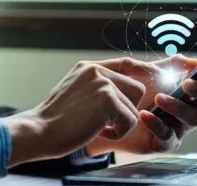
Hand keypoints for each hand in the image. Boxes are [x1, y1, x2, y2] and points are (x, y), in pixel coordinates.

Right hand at [3, 58, 157, 166]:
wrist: (39, 131)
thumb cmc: (58, 118)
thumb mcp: (77, 91)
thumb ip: (99, 85)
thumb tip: (127, 89)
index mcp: (90, 67)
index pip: (126, 63)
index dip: (144, 69)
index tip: (158, 73)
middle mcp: (97, 70)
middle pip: (137, 89)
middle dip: (128, 109)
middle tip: (108, 120)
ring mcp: (102, 83)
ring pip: (134, 107)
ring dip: (121, 123)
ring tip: (99, 127)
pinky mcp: (107, 99)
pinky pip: (130, 120)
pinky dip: (119, 132)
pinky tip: (99, 132)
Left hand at [87, 55, 196, 154]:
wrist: (108, 112)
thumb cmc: (132, 91)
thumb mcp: (149, 73)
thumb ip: (170, 66)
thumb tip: (192, 61)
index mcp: (188, 90)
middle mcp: (189, 108)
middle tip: (186, 83)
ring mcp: (180, 127)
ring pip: (193, 119)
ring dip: (178, 106)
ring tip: (158, 98)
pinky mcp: (166, 143)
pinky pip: (169, 136)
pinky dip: (158, 124)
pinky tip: (144, 114)